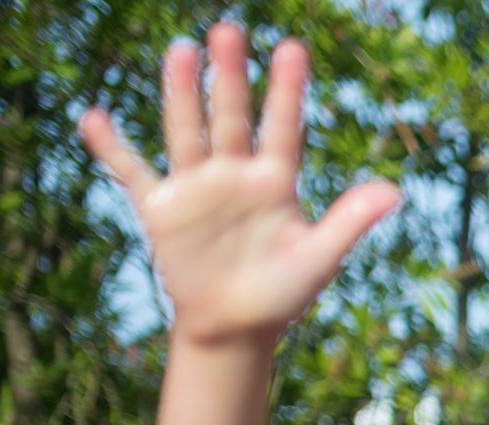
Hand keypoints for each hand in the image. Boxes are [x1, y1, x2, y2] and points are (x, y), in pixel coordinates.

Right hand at [81, 25, 397, 349]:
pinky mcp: (162, 208)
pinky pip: (133, 171)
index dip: (287, 90)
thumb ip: (350, 221)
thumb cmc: (282, 294)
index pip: (284, 127)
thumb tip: (394, 190)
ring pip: (188, 131)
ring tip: (180, 51)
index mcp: (276, 183)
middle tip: (228, 31)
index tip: (292, 48)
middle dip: (230, 77)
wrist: (236, 329)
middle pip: (232, 117)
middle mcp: (235, 174)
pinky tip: (94, 118)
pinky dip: (112, 148)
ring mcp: (197, 187)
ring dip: (182, 94)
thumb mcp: (319, 258)